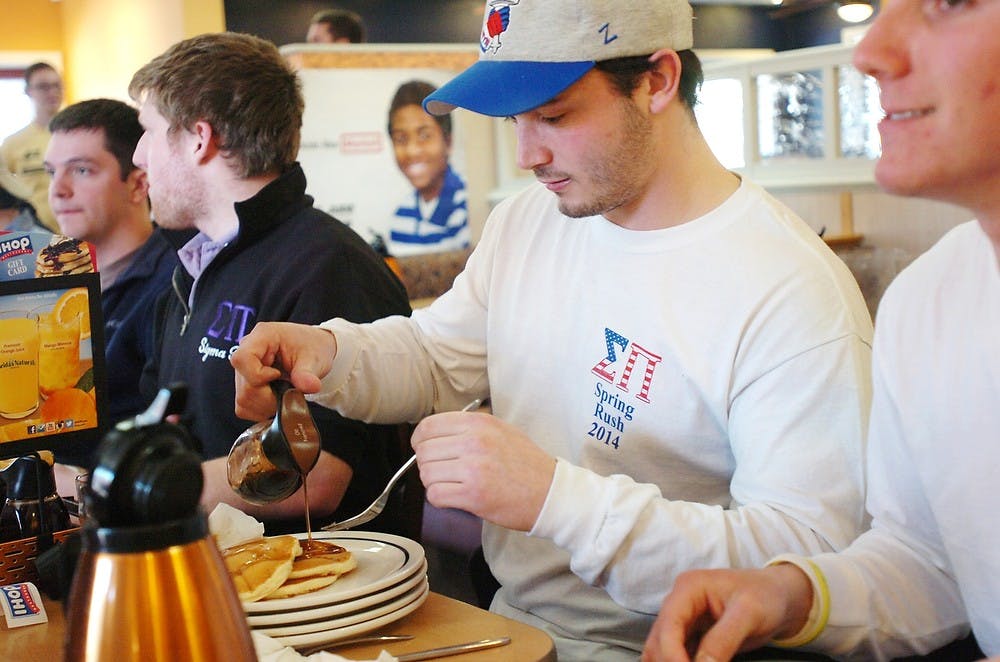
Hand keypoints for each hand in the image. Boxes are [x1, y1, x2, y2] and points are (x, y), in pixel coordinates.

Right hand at [231, 321, 336, 420]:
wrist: (313, 349)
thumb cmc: (311, 347)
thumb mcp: (314, 357)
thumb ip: (308, 373)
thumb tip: (311, 386)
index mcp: (262, 336)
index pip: (242, 359)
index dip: (259, 376)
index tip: (279, 376)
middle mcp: (247, 351)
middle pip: (244, 386)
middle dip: (270, 396)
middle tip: (290, 390)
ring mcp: (243, 369)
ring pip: (243, 399)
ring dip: (268, 404)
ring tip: (285, 392)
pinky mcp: (244, 384)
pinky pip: (244, 407)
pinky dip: (263, 409)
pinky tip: (277, 398)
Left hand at [410, 410, 556, 531]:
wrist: (550, 492)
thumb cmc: (526, 463)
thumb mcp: (501, 430)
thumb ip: (469, 427)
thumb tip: (434, 434)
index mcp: (478, 423)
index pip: (428, 426)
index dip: (420, 440)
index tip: (423, 449)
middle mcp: (473, 442)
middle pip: (424, 452)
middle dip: (427, 464)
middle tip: (442, 471)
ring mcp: (473, 468)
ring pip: (426, 474)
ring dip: (434, 483)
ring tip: (452, 485)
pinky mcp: (473, 495)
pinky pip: (435, 495)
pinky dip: (440, 499)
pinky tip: (454, 497)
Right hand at [641, 564, 813, 661]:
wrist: (780, 596)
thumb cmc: (766, 596)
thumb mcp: (749, 614)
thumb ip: (723, 640)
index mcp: (688, 588)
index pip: (668, 626)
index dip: (672, 655)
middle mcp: (679, 603)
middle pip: (659, 640)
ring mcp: (684, 619)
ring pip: (662, 650)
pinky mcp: (691, 635)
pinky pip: (677, 655)